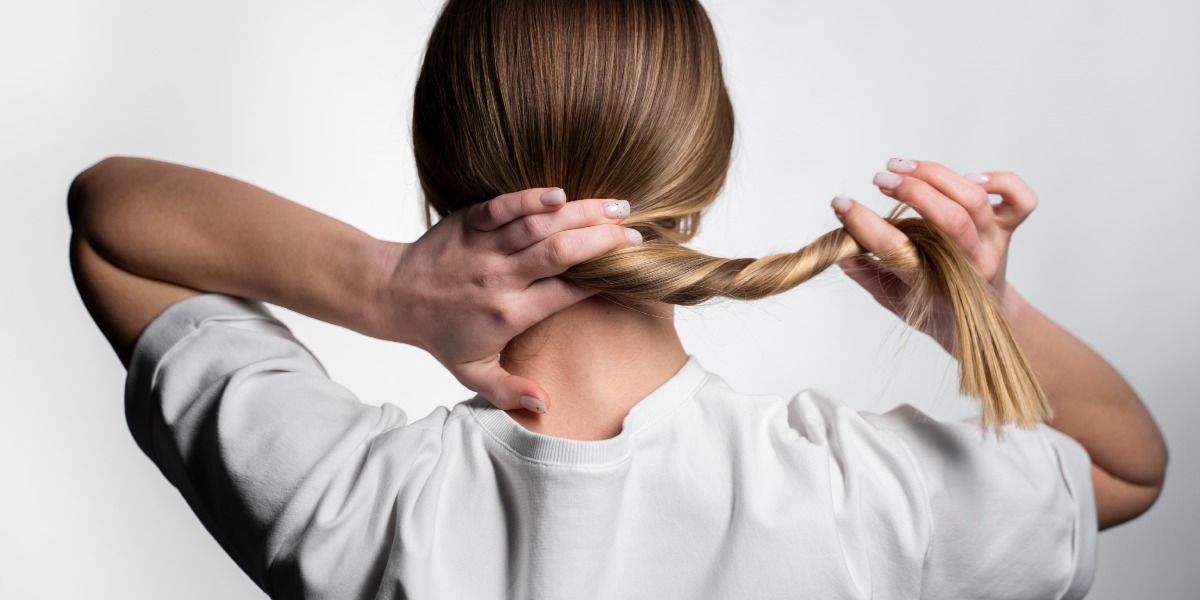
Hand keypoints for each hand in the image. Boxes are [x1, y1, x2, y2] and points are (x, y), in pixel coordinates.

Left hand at [374, 188, 640, 412]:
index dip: (601, 280)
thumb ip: (510, 390)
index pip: (565, 294)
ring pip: (538, 226)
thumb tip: (547, 406)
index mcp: (508, 315)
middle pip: (559, 254)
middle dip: (603, 243)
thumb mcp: (472, 372)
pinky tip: (561, 194)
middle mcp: (500, 279)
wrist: (392, 295)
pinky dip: (531, 198)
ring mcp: (484, 248)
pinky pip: (503, 206)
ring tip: (618, 207)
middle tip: (636, 237)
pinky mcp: (469, 221)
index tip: (632, 271)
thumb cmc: (439, 334)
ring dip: (581, 214)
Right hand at [832, 158, 1037, 350]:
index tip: (840, 204)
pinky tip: (967, 177)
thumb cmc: (931, 307)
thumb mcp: (892, 299)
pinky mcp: (1008, 229)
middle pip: (950, 218)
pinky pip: (1020, 200)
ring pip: (974, 200)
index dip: (865, 224)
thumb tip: (841, 250)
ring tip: (899, 167)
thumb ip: (867, 275)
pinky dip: (999, 181)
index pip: (899, 251)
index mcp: (936, 288)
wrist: (980, 323)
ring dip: (935, 175)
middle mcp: (971, 265)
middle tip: (878, 180)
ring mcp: (993, 244)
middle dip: (910, 191)